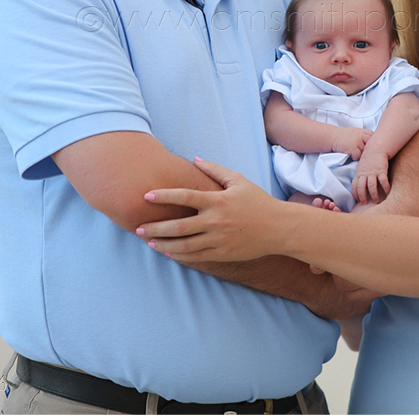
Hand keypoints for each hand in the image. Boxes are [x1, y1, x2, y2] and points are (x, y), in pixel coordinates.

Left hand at [137, 159, 281, 262]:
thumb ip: (215, 170)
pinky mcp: (223, 254)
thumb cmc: (258, 201)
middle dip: (155, 227)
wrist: (280, 228)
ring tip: (149, 242)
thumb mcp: (239, 181)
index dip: (164, 196)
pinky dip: (180, 255)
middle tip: (139, 227)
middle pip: (178, 226)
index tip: (146, 196)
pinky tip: (169, 252)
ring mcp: (219, 240)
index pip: (185, 197)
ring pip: (184, 246)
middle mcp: (216, 221)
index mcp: (218, 201)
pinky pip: (196, 257)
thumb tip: (195, 160)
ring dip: (164, 244)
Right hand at [331, 127, 372, 158]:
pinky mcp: (352, 148)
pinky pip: (358, 156)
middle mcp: (361, 136)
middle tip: (366, 154)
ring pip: (365, 152)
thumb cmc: (346, 135)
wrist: (333, 136)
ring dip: (362, 155)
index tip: (372, 148)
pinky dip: (355, 157)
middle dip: (369, 150)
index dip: (374, 144)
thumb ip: (366, 136)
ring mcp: (357, 142)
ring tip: (356, 153)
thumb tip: (375, 144)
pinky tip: (351, 155)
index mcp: (364, 131)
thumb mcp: (358, 132)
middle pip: (371, 146)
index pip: (374, 138)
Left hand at [352, 150, 389, 204]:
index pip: (354, 186)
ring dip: (374, 195)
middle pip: (361, 187)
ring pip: (372, 186)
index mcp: (359, 173)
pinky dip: (385, 188)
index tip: (358, 200)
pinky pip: (383, 181)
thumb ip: (359, 177)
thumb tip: (358, 187)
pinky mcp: (382, 170)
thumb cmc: (368, 160)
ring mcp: (373, 172)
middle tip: (365, 203)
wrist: (376, 149)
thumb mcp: (360, 168)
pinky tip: (387, 192)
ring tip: (376, 201)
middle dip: (362, 197)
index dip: (355, 194)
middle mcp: (365, 174)